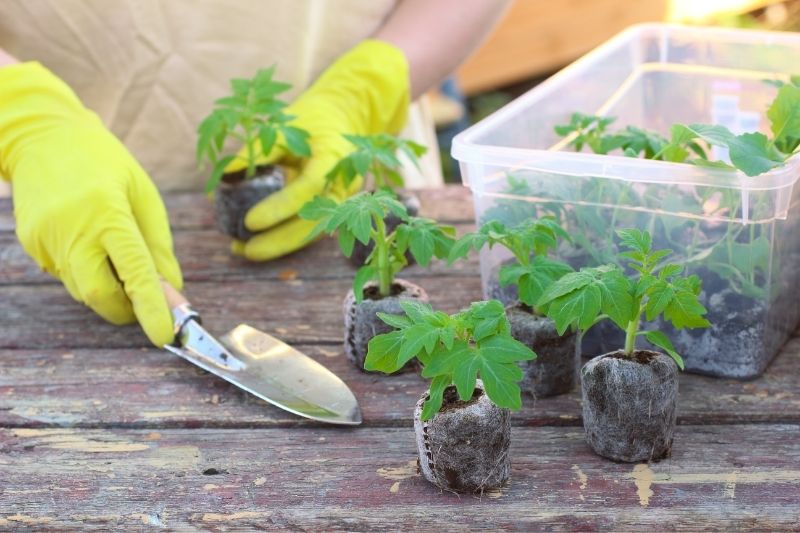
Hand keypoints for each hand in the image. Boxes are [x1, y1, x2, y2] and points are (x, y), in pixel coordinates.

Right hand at [0, 63, 181, 345]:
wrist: (43, 137)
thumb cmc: (105, 163)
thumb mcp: (144, 195)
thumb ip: (158, 247)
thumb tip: (172, 290)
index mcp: (107, 212)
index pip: (134, 271)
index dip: (151, 308)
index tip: (164, 336)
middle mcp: (72, 230)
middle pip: (100, 295)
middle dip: (125, 309)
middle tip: (142, 301)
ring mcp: (46, 239)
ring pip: (82, 289)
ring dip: (107, 288)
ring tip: (113, 254)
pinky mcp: (31, 243)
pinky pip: (65, 274)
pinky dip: (86, 271)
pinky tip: (88, 240)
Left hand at [228, 39, 410, 260]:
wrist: (344, 120)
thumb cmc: (311, 120)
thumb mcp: (284, 127)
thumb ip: (257, 151)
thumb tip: (222, 178)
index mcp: (333, 157)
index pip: (309, 187)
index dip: (280, 207)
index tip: (249, 221)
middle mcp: (342, 184)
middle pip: (315, 221)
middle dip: (280, 241)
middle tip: (246, 251)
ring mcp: (341, 200)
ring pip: (312, 232)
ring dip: (279, 245)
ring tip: (243, 250)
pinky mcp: (332, 209)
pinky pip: (308, 228)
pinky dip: (284, 238)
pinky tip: (256, 243)